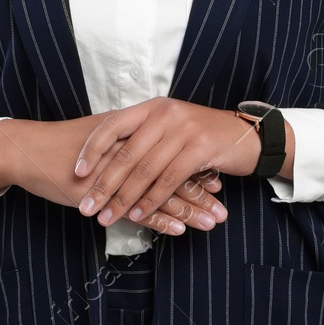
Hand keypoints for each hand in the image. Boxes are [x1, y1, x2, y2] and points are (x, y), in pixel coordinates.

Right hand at [0, 116, 226, 235]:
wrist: (28, 151)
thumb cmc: (62, 149)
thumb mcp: (99, 143)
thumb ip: (124, 148)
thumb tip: (148, 159)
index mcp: (130, 135)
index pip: (171, 153)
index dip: (196, 169)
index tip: (218, 184)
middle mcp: (129, 150)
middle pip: (173, 173)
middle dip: (201, 195)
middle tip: (224, 211)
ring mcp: (117, 171)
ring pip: (161, 191)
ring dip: (189, 210)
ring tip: (213, 224)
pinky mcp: (103, 191)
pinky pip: (137, 208)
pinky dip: (160, 219)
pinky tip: (178, 231)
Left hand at [73, 97, 262, 229]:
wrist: (247, 137)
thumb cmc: (203, 137)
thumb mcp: (170, 129)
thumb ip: (143, 139)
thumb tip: (106, 163)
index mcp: (152, 107)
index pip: (112, 124)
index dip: (92, 148)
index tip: (76, 172)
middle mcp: (165, 113)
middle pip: (126, 152)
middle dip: (104, 184)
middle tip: (86, 206)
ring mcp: (183, 129)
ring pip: (145, 169)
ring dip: (124, 198)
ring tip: (107, 217)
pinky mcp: (200, 148)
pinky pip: (168, 179)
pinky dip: (151, 200)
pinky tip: (138, 215)